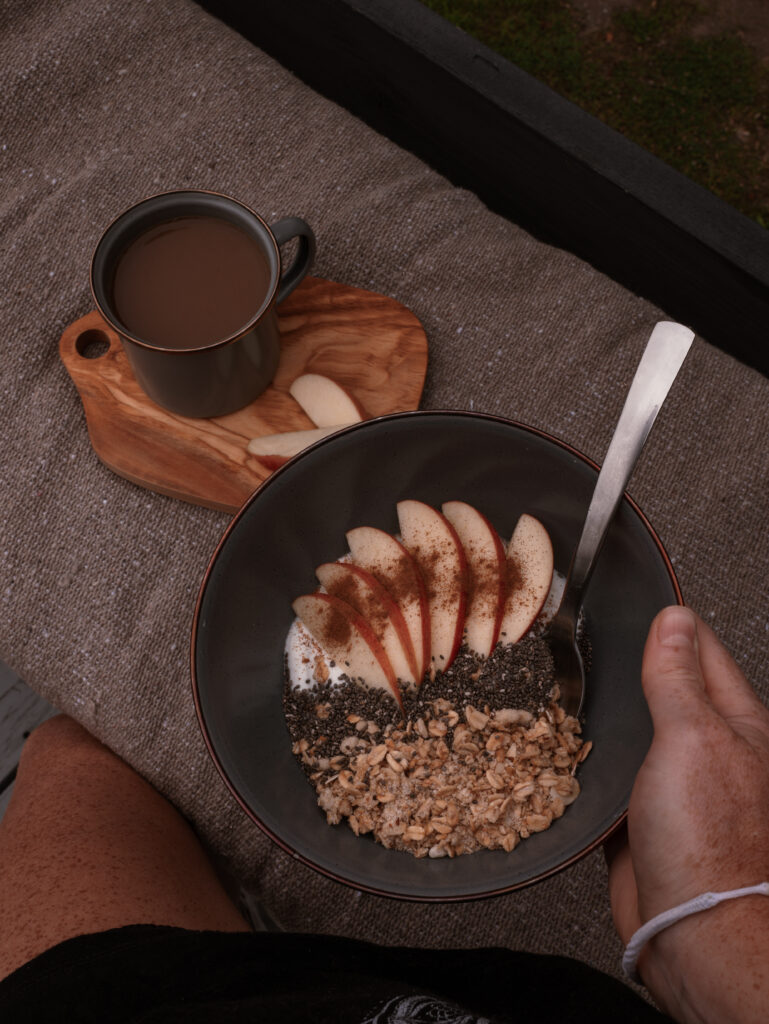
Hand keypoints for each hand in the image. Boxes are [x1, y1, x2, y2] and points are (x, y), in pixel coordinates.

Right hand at [608, 605, 768, 1022]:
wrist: (694, 931)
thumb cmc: (710, 839)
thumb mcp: (694, 736)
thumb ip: (678, 678)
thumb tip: (674, 620)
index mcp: (735, 723)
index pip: (700, 651)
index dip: (669, 622)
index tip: (637, 593)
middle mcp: (707, 750)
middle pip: (666, 689)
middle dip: (631, 663)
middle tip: (590, 634)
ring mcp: (673, 785)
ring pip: (635, 732)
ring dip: (608, 712)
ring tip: (568, 680)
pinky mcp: (641, 819)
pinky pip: (612, 776)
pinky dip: (591, 758)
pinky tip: (564, 746)